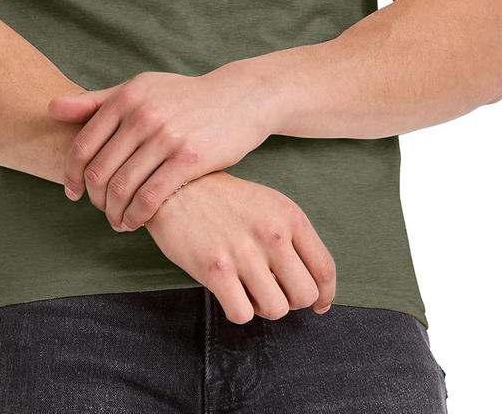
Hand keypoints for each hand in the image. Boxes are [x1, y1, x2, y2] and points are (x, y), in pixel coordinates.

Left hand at [48, 66, 275, 230]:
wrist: (239, 98)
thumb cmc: (184, 96)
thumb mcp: (141, 89)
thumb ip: (96, 101)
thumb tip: (51, 108)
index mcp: (126, 97)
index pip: (83, 145)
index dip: (71, 174)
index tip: (73, 191)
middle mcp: (142, 114)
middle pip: (100, 170)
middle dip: (94, 198)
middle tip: (97, 209)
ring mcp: (166, 136)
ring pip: (123, 187)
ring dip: (113, 212)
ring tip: (116, 221)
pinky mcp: (189, 158)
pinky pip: (151, 196)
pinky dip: (136, 216)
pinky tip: (135, 222)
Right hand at [144, 170, 335, 323]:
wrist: (176, 187)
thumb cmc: (224, 200)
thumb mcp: (268, 205)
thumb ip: (293, 239)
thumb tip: (316, 290)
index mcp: (289, 216)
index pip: (324, 269)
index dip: (324, 295)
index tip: (318, 305)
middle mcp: (271, 233)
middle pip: (305, 295)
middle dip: (291, 300)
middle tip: (272, 290)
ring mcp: (244, 252)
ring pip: (277, 310)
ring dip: (263, 307)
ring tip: (248, 289)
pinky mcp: (215, 268)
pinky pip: (243, 314)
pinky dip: (238, 311)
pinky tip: (229, 292)